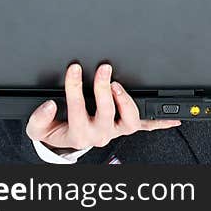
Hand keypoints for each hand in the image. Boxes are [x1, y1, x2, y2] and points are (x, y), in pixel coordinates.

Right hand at [25, 62, 180, 151]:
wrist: (66, 142)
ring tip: (119, 83)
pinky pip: (146, 125)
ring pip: (129, 119)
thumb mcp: (38, 128)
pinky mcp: (127, 127)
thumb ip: (39, 117)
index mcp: (78, 133)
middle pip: (106, 112)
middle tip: (103, 69)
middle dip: (103, 89)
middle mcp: (99, 133)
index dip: (75, 87)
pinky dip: (160, 122)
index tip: (74, 68)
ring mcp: (116, 130)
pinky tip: (172, 118)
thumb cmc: (55, 130)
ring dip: (126, 100)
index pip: (76, 107)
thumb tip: (50, 104)